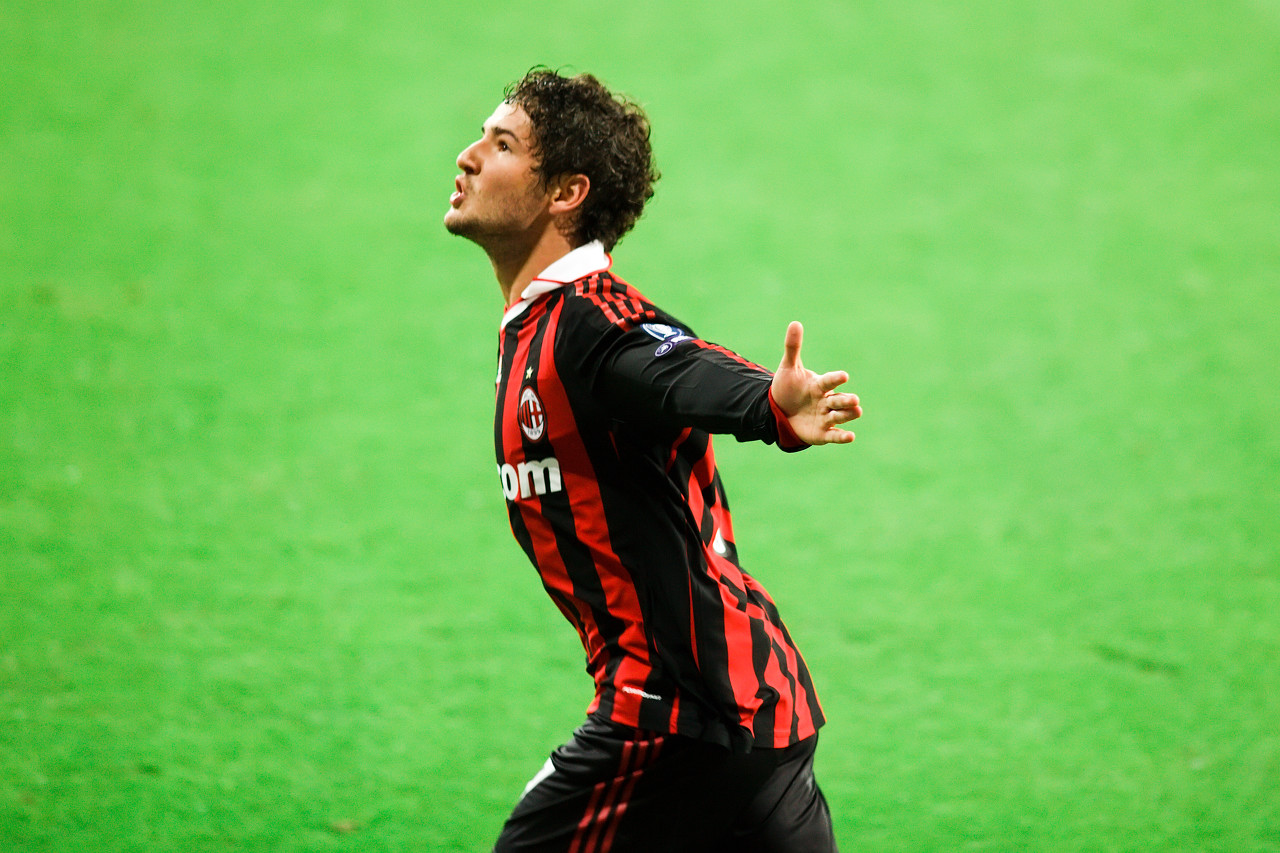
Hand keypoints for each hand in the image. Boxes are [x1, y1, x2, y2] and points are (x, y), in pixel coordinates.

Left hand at [770, 321, 861, 444]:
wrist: (779, 412)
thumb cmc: (788, 388)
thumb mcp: (788, 369)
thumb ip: (793, 348)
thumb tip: (795, 323)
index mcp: (819, 385)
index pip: (829, 381)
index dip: (835, 379)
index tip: (844, 376)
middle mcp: (826, 401)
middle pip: (839, 400)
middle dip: (846, 400)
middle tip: (854, 400)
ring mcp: (825, 417)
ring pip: (840, 416)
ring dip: (847, 414)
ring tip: (856, 411)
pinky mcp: (822, 433)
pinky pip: (834, 435)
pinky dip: (842, 436)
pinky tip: (850, 436)